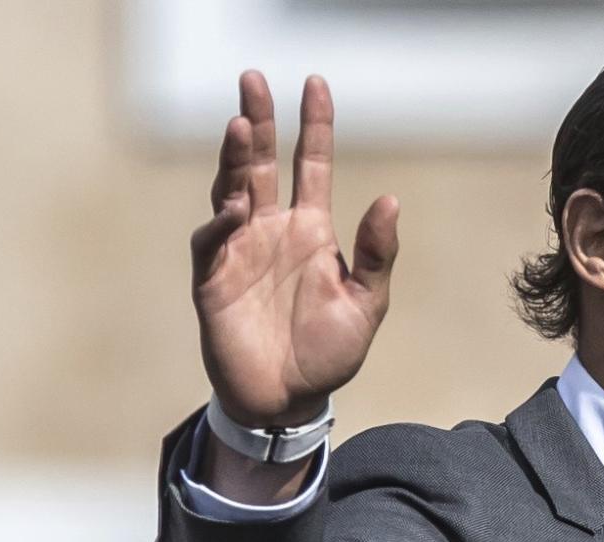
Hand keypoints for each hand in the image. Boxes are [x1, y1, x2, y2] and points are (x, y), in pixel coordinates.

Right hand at [191, 71, 399, 426]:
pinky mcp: (213, 280)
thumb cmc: (329, 353)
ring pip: (231, 190)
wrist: (291, 401)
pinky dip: (222, 221)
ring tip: (239, 123)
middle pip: (259, 162)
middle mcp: (271, 231)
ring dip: (233, 158)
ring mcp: (239, 251)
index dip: (313, 126)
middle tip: (252, 77)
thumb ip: (377, 254)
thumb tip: (390, 200)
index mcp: (310, 230)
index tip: (314, 84)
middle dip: (257, 120)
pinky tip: (236, 206)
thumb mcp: (367, 303)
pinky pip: (213, 241)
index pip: (310, 165)